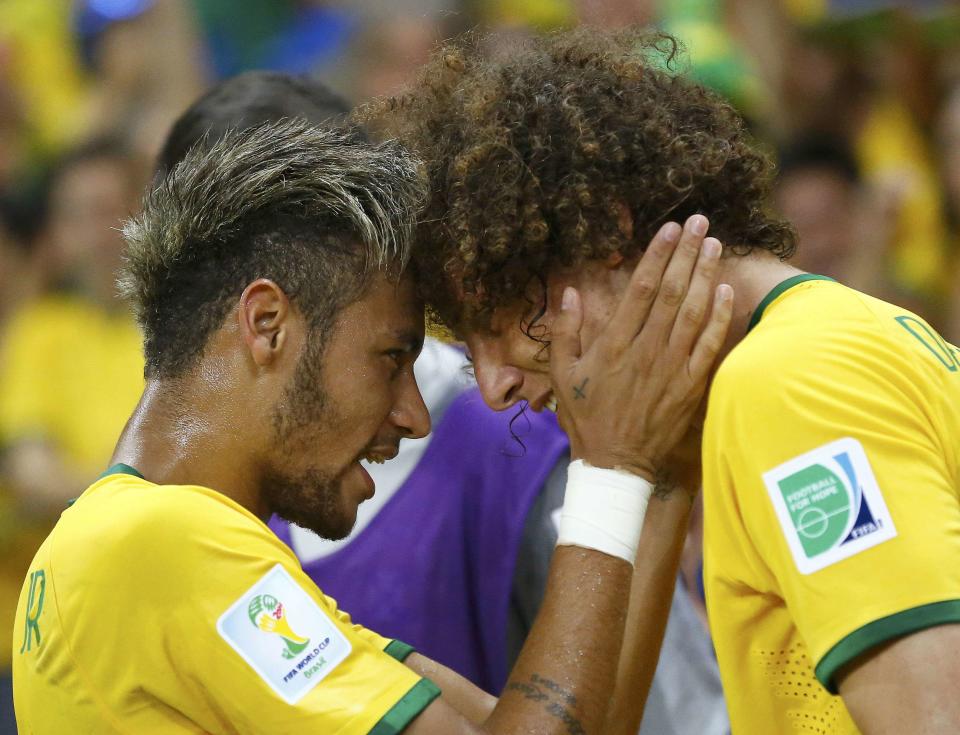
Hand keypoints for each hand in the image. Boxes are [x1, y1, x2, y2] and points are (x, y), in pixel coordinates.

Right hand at [550, 215, 732, 481]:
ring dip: (705, 275)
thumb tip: (571, 292)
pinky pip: (709, 345)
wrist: (616, 464)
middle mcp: (646, 351)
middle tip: (700, 222)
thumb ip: (566, 333)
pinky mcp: (690, 386)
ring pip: (693, 312)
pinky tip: (725, 290)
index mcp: (614, 345)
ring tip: (714, 244)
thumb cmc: (586, 418)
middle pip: (671, 292)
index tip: (669, 229)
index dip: (656, 256)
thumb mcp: (563, 376)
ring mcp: (671, 368)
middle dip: (686, 253)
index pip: (640, 290)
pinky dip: (718, 317)